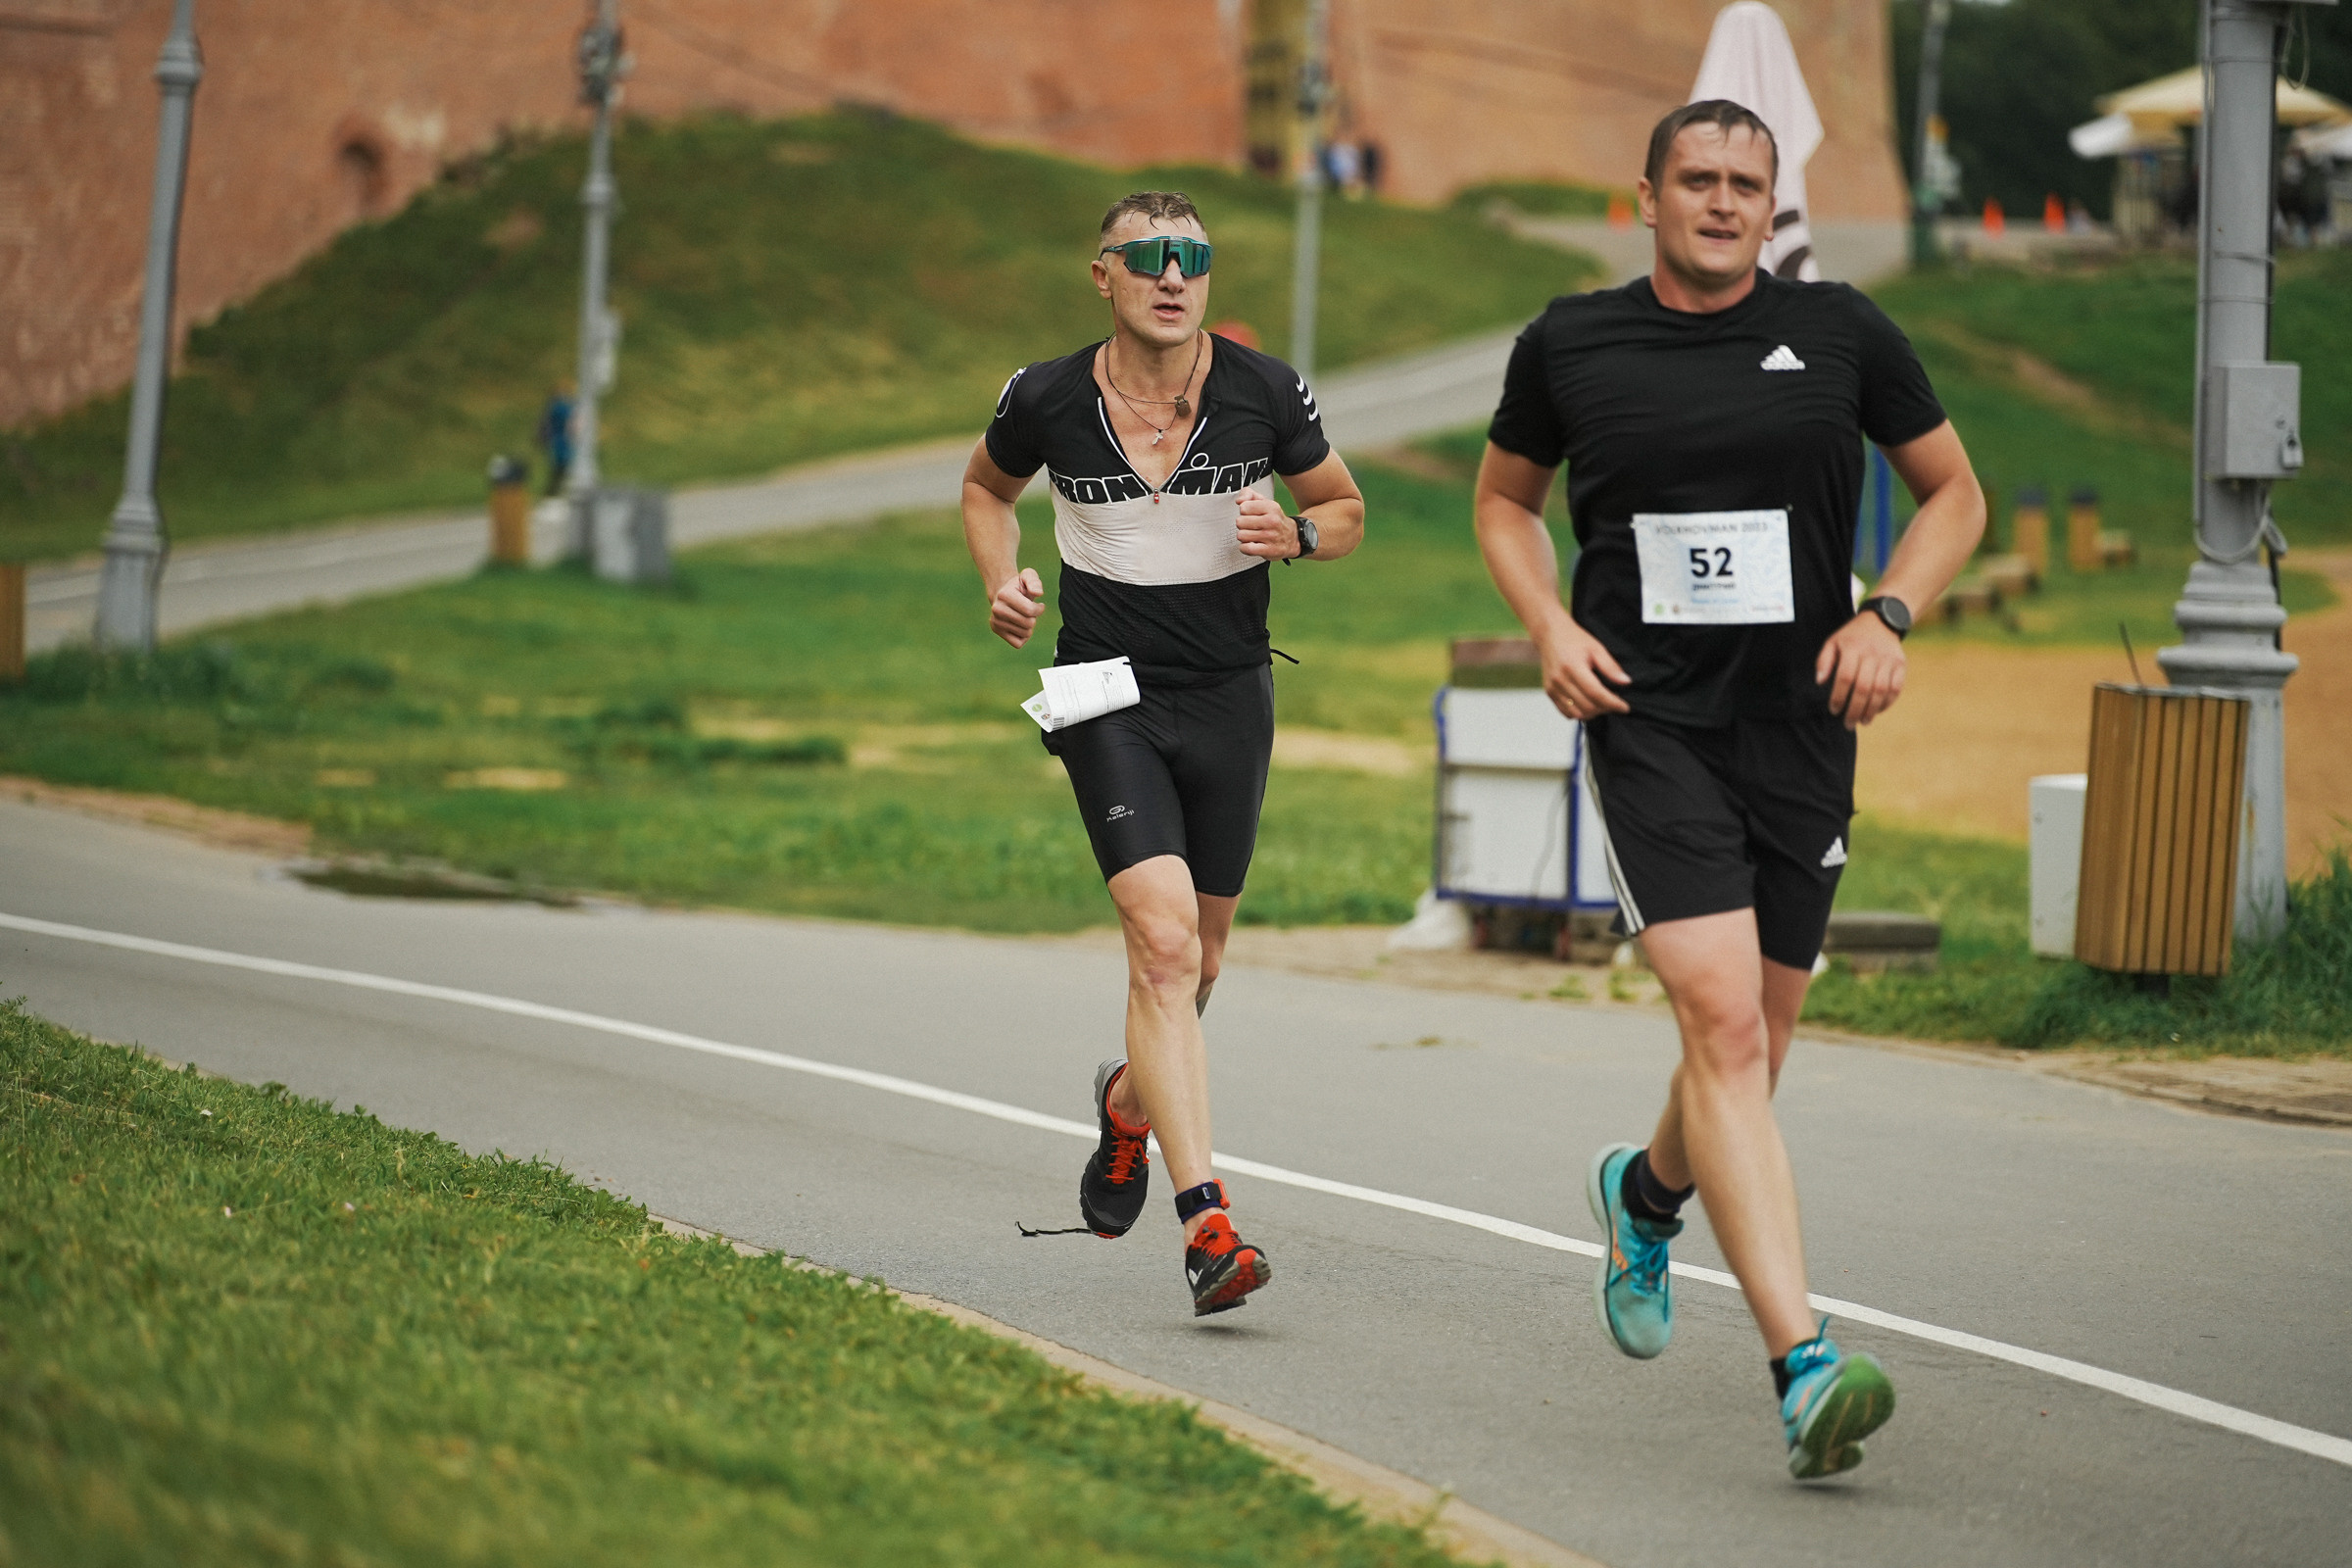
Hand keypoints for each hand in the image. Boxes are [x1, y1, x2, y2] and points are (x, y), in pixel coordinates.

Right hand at [990, 567, 1044, 647]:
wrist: (1003, 592)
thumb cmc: (1019, 585)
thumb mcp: (1028, 576)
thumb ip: (1034, 581)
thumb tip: (1038, 593)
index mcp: (1004, 595)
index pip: (1030, 611)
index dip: (1039, 609)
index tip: (1039, 604)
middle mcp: (997, 609)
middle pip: (1028, 624)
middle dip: (1034, 618)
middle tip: (1029, 611)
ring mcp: (995, 621)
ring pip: (1025, 634)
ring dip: (1029, 627)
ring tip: (1023, 616)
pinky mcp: (996, 630)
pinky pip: (1018, 643)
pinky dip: (1023, 636)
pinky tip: (1019, 625)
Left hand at [1236, 491, 1300, 558]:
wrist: (1293, 537)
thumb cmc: (1275, 520)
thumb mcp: (1264, 502)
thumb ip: (1249, 494)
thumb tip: (1239, 500)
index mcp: (1271, 507)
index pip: (1243, 507)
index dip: (1244, 512)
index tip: (1250, 514)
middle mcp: (1272, 521)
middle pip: (1240, 522)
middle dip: (1243, 525)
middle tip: (1251, 526)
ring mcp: (1271, 536)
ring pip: (1241, 535)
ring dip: (1244, 537)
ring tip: (1252, 535)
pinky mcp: (1269, 550)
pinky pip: (1246, 548)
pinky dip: (1244, 547)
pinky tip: (1251, 544)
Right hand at [1538, 620, 1631, 719]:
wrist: (1550, 635)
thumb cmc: (1574, 639)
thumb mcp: (1597, 648)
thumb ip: (1611, 667)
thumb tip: (1626, 682)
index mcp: (1572, 667)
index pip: (1595, 693)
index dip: (1613, 703)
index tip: (1625, 707)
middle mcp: (1560, 680)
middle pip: (1587, 706)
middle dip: (1605, 709)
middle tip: (1615, 703)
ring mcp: (1552, 688)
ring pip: (1576, 713)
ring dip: (1593, 713)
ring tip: (1602, 705)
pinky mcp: (1549, 692)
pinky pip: (1566, 712)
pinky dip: (1579, 713)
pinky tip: (1588, 705)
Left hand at [1816, 611, 1905, 727]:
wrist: (1882, 622)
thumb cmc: (1852, 637)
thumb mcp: (1833, 642)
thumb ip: (1824, 661)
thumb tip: (1820, 682)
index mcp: (1853, 648)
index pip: (1845, 677)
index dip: (1838, 697)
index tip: (1834, 710)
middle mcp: (1872, 654)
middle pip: (1864, 688)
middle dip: (1855, 709)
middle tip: (1848, 724)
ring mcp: (1889, 660)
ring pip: (1881, 690)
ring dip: (1872, 710)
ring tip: (1863, 721)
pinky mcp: (1901, 665)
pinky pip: (1896, 688)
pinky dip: (1888, 702)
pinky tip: (1878, 711)